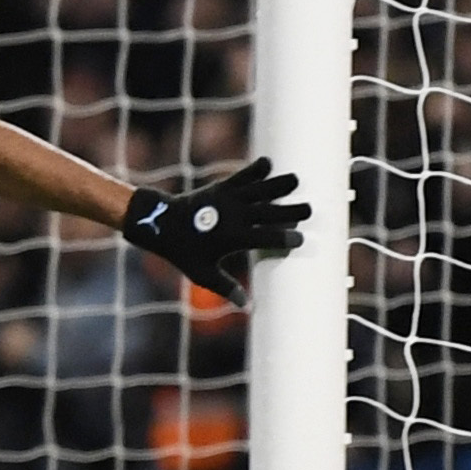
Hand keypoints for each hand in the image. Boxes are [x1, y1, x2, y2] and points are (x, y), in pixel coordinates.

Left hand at [119, 157, 308, 305]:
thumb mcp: (203, 274)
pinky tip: (268, 162)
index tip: (300, 239)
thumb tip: (246, 307)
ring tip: (297, 179)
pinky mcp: (220, 188)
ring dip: (277, 185)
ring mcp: (227, 199)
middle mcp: (232, 216)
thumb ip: (226, 288)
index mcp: (232, 238)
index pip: (264, 238)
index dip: (283, 238)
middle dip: (289, 211)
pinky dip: (254, 170)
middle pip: (267, 212)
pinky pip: (241, 177)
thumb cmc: (183, 252)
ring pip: (258, 190)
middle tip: (309, 210)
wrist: (161, 223)